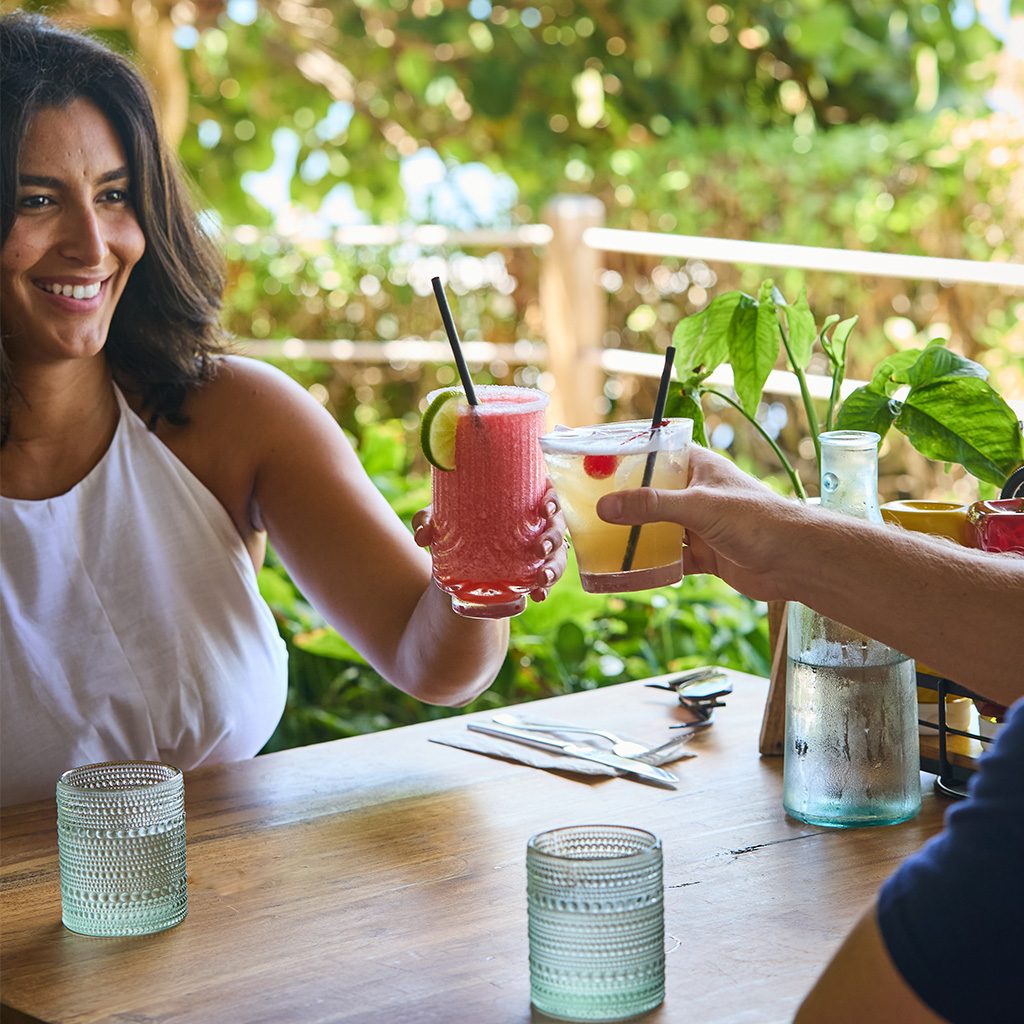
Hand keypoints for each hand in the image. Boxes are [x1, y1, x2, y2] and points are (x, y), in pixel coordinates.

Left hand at [412, 485, 567, 603]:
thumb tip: (423, 536)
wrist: (454, 561)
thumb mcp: (440, 520)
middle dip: (553, 537)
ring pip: (558, 556)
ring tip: (540, 579)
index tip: (543, 509)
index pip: (546, 494)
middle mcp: (535, 524)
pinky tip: (537, 596)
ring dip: (554, 567)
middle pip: (557, 526)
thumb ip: (428, 520)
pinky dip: (544, 589)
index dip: (552, 500)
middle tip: (539, 547)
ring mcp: (538, 550)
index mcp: (521, 500)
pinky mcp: (533, 573)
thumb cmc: (455, 527)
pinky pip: (546, 581)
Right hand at [595, 446, 800, 600]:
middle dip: (619, 503)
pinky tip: (626, 573)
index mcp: (695, 465)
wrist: (796, 562)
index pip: (652, 452)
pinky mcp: (702, 555)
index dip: (622, 457)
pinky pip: (666, 559)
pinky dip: (649, 566)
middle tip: (584, 509)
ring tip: (596, 543)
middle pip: (647, 493)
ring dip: (632, 537)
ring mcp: (697, 524)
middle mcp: (693, 491)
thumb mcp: (699, 506)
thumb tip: (604, 508)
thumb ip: (651, 506)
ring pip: (654, 528)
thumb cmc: (757, 519)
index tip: (588, 466)